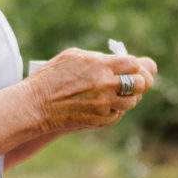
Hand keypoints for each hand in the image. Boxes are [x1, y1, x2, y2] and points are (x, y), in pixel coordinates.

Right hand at [26, 47, 159, 133]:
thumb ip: (99, 58)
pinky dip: (115, 109)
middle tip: (136, 82)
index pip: (134, 64)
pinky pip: (119, 114)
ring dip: (128, 97)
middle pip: (141, 83)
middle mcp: (106, 85)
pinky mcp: (101, 120)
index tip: (133, 68)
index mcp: (100, 65)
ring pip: (133, 101)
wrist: (36, 105)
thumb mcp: (73, 57)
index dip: (137, 66)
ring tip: (116, 93)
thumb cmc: (51, 77)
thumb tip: (120, 59)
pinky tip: (103, 104)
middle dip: (141, 81)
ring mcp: (105, 104)